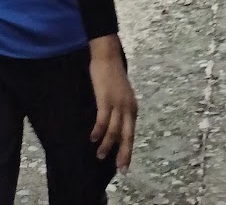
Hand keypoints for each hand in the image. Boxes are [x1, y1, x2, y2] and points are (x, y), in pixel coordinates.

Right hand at [89, 35, 136, 172]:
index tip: (124, 165)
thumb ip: (120, 109)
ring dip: (107, 145)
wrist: (107, 56)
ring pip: (114, 131)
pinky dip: (98, 131)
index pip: (131, 133)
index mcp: (132, 107)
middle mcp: (128, 108)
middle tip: (120, 169)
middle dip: (123, 154)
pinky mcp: (106, 99)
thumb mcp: (121, 95)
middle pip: (127, 136)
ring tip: (100, 155)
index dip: (128, 150)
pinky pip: (102, 120)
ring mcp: (118, 104)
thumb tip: (116, 125)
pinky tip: (93, 138)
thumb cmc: (112, 75)